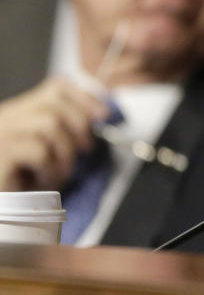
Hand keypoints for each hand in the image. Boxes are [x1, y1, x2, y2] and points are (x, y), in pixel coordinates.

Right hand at [0, 77, 107, 191]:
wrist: (2, 206)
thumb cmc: (23, 181)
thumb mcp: (49, 149)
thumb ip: (65, 130)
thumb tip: (100, 115)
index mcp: (20, 111)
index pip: (55, 87)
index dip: (84, 97)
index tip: (103, 115)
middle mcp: (8, 117)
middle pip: (55, 104)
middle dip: (80, 126)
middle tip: (86, 150)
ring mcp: (2, 134)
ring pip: (49, 125)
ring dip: (65, 152)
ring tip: (61, 173)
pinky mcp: (1, 154)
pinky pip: (38, 152)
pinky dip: (50, 168)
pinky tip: (45, 180)